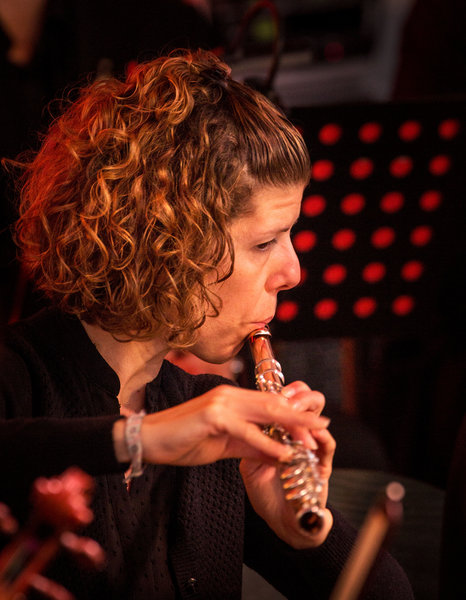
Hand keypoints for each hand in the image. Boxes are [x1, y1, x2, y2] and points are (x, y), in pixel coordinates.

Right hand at [113, 384, 329, 466]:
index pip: (270, 404)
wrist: (148, 440)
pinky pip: (246, 431)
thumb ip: (250, 445)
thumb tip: (278, 451)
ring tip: (313, 438)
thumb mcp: (224, 445)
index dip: (294, 415)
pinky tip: (284, 452)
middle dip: (300, 417)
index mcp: (232, 399)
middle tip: (324, 427)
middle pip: (273, 405)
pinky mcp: (212, 415)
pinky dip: (268, 442)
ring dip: (292, 427)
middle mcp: (230, 395)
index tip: (314, 426)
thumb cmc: (183, 441)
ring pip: (265, 413)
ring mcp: (221, 403)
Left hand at [239, 381, 335, 548]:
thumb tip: (242, 420)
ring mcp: (313, 450)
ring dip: (310, 412)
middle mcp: (300, 438)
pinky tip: (311, 433)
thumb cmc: (265, 495)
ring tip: (297, 411)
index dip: (281, 393)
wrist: (280, 523)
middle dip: (299, 396)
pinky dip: (321, 437)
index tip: (268, 386)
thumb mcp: (250, 464)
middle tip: (287, 396)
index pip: (286, 404)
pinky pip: (328, 446)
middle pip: (308, 404)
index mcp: (282, 434)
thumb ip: (250, 443)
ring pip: (320, 419)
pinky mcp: (323, 466)